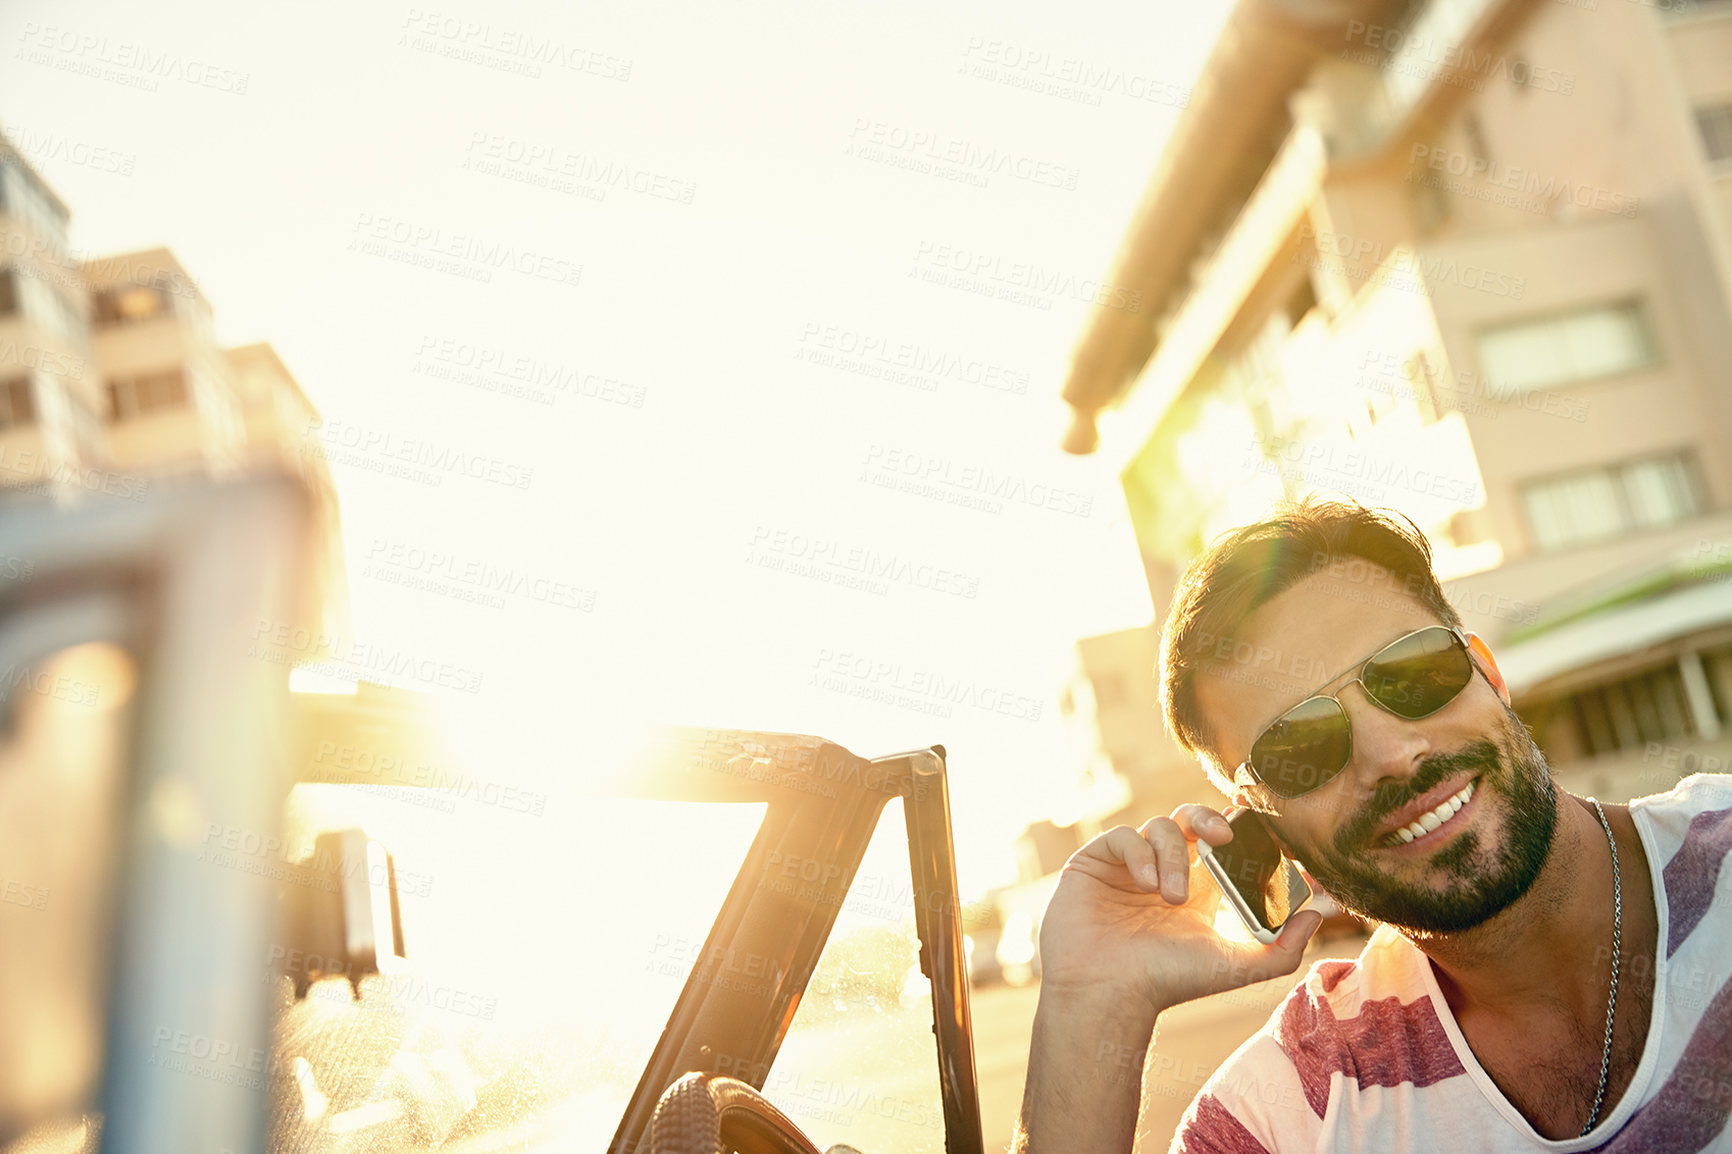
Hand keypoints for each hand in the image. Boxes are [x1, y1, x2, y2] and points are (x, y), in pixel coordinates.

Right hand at [1035, 804, 1322, 1019]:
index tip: (1253, 812)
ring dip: (1173, 856)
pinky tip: (1147, 885)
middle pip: (1191, 817)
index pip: (1222, 840)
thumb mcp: (1235, 966)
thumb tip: (1316, 914)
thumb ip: (1282, 948)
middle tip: (1224, 834)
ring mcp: (1129, 863)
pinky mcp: (1097, 861)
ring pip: (1159, 827)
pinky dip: (1140, 854)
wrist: (1110, 993)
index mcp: (1200, 887)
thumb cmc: (1169, 981)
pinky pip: (1124, 837)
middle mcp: (1165, 869)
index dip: (1237, 822)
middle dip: (1208, 816)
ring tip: (1171, 897)